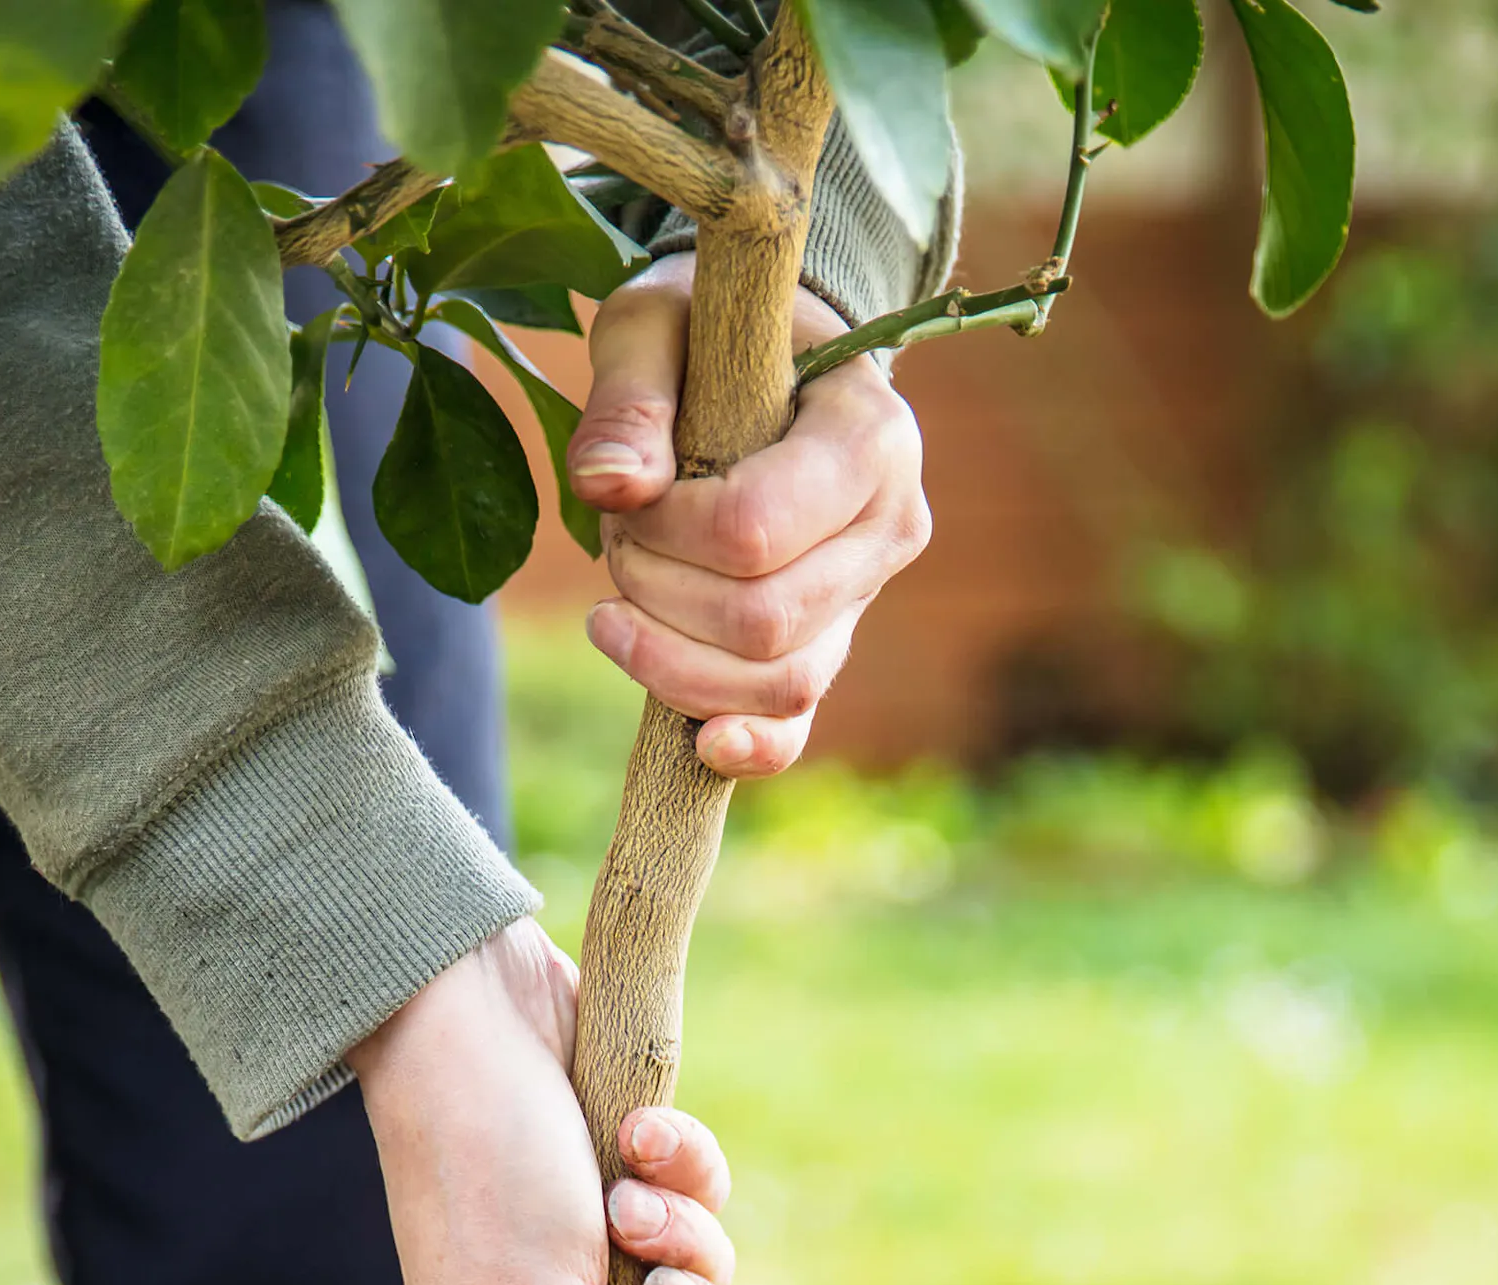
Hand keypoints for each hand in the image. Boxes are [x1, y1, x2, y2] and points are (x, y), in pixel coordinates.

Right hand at [347, 923, 732, 1284]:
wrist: (470, 1009)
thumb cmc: (489, 1177)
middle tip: (656, 1280)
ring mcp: (583, 1237)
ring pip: (693, 1274)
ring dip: (681, 1232)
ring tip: (632, 1186)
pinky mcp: (619, 1164)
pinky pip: (693, 1194)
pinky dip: (678, 1163)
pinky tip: (639, 1127)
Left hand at [567, 252, 929, 778]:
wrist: (762, 363)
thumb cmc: (707, 334)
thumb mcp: (654, 325)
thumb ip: (629, 399)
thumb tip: (607, 487)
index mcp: (869, 434)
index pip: (756, 530)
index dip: (666, 534)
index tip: (627, 495)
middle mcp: (890, 526)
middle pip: (763, 620)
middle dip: (659, 596)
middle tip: (617, 544)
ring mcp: (865, 598)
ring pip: (777, 683)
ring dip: (671, 663)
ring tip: (618, 610)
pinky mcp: (830, 647)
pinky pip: (799, 725)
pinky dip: (748, 746)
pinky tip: (698, 744)